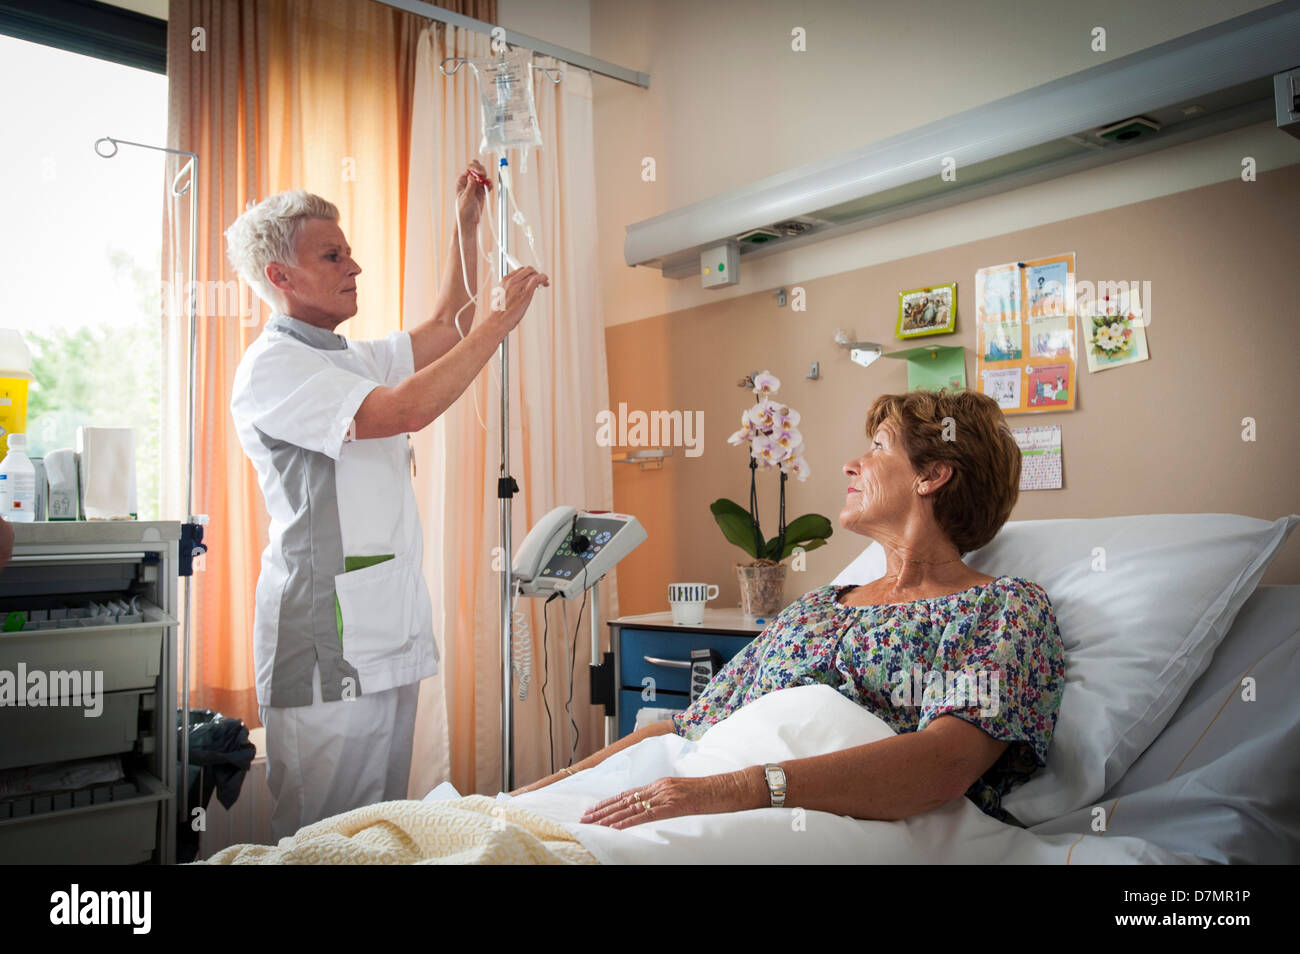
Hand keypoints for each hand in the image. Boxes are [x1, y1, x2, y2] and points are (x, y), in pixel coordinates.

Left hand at [456, 159, 489, 224]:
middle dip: (481, 169)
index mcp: (461, 180)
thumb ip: (470, 187)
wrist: (468, 220)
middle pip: (475, 167)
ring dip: (486, 177)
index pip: (468, 168)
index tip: (481, 173)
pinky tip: (488, 188)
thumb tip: (472, 177)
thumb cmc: (462, 210)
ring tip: (485, 185)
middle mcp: (468, 181)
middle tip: (483, 176)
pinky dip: (489, 184)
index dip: (475, 168)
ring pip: (482, 174)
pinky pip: (487, 183)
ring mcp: (475, 185)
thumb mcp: (466, 198)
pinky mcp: (481, 191)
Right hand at [490, 266, 548, 332]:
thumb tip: (519, 291)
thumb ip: (510, 290)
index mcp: (504, 281)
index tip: (532, 278)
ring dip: (541, 276)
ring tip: (545, 283)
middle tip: (541, 280)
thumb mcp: (502, 297)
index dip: (528, 273)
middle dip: (535, 273)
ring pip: (533, 273)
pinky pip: (537, 279)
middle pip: (527, 269)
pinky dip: (543, 278)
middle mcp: (511, 281)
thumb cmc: (500, 313)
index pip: (520, 270)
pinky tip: (546, 282)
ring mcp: (518, 286)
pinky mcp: (526, 292)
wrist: (498, 320)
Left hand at [580, 775, 723, 829]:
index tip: (594, 809)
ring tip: (593, 824)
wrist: (730, 788)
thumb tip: (654, 811)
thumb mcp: (685, 795)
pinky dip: (628, 822)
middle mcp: (659, 787)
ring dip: (609, 817)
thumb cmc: (712, 794)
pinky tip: (616, 827)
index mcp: (661, 784)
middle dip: (603, 810)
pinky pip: (646, 815)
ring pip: (631, 808)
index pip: (628, 794)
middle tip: (585, 818)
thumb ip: (668, 800)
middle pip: (624, 800)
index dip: (609, 802)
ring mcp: (666, 795)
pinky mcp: (674, 806)